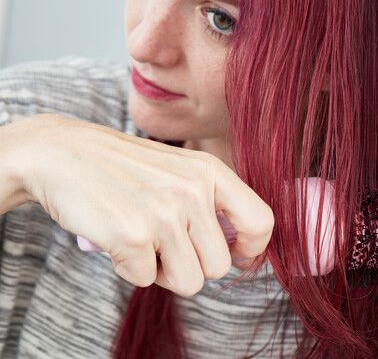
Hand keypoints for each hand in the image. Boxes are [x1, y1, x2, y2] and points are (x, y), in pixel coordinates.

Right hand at [12, 113, 273, 295]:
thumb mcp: (180, 169)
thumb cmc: (124, 169)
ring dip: (162, 271)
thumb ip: (214, 202)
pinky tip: (116, 239)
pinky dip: (129, 268)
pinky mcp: (132, 234)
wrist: (59, 152)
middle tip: (163, 242)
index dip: (250, 249)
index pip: (261, 222)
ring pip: (190, 281)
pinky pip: (146, 280)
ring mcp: (164, 212)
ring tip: (142, 239)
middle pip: (220, 265)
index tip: (233, 254)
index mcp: (210, 171)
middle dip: (192, 264)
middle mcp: (193, 190)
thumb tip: (244, 252)